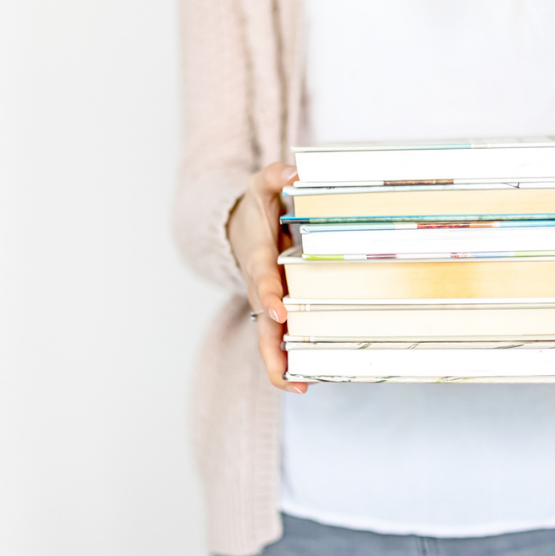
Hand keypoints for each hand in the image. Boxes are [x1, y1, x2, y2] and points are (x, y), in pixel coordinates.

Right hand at [227, 163, 306, 393]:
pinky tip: (316, 375)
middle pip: (263, 326)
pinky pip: (283, 339)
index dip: (267, 293)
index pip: (262, 279)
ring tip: (305, 385)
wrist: (238, 229)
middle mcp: (260, 288)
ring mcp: (267, 304)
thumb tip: (295, 170)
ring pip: (271, 340)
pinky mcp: (277, 312)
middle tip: (292, 376)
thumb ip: (276, 176)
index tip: (278, 307)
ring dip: (283, 365)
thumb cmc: (255, 210)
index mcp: (258, 258)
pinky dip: (293, 358)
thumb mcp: (262, 186)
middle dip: (273, 352)